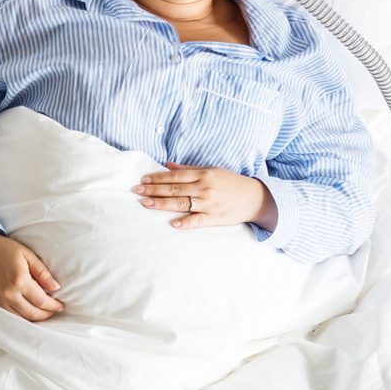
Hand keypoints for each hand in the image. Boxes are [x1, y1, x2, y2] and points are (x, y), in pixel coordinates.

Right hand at [0, 230, 63, 320]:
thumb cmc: (7, 250)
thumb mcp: (28, 256)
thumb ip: (42, 273)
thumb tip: (56, 288)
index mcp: (20, 280)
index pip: (41, 301)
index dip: (53, 306)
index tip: (61, 306)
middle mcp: (9, 294)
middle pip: (32, 313)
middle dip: (46, 314)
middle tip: (55, 311)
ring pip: (20, 318)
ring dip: (35, 319)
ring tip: (45, 314)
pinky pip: (9, 316)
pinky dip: (21, 318)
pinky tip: (29, 314)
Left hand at [132, 162, 277, 230]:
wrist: (254, 197)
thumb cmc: (231, 182)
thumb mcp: (212, 170)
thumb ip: (190, 169)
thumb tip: (168, 165)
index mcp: (203, 174)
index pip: (175, 176)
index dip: (157, 178)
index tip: (143, 180)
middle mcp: (204, 188)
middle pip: (174, 189)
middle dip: (153, 190)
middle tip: (136, 191)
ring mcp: (209, 203)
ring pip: (180, 203)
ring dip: (161, 204)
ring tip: (145, 203)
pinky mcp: (214, 217)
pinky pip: (197, 221)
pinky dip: (185, 222)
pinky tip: (173, 223)